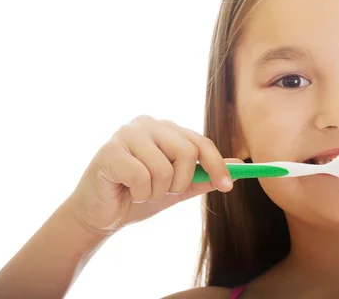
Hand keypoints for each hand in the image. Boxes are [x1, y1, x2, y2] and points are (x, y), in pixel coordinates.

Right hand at [66, 115, 238, 234]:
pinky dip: (140, 193)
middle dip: (180, 182)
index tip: (227, 185)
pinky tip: (126, 190)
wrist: (101, 215)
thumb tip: (238, 166)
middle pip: (187, 151)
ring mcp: (126, 134)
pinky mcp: (110, 151)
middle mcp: (147, 123)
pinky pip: (142, 177)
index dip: (217, 165)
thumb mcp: (178, 188)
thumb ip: (204, 175)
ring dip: (157, 191)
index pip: (200, 142)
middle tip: (164, 192)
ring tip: (141, 191)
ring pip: (164, 168)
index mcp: (165, 128)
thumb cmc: (138, 196)